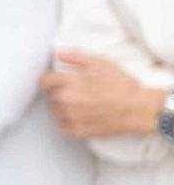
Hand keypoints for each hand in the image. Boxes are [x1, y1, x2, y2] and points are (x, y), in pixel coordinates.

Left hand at [44, 51, 165, 139]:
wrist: (140, 109)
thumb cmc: (122, 85)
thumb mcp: (101, 63)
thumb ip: (76, 57)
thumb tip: (58, 54)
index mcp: (70, 82)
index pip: (44, 81)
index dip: (50, 80)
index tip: (55, 82)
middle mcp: (68, 100)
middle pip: (50, 96)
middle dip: (59, 93)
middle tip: (75, 93)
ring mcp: (73, 117)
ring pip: (55, 112)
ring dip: (62, 108)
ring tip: (79, 105)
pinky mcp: (80, 131)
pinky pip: (63, 128)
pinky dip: (68, 123)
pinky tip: (79, 117)